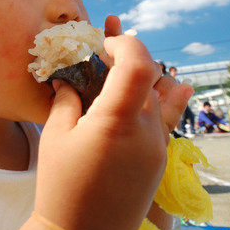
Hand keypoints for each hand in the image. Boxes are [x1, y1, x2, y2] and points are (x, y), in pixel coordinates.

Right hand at [30, 15, 191, 229]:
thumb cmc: (62, 186)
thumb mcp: (55, 137)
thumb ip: (66, 99)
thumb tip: (68, 79)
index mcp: (117, 121)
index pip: (139, 63)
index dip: (124, 43)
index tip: (104, 45)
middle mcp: (146, 131)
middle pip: (151, 76)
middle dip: (129, 59)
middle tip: (105, 58)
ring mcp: (158, 147)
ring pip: (159, 96)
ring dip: (142, 80)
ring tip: (121, 76)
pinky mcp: (161, 160)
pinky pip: (165, 120)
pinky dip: (160, 101)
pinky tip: (173, 88)